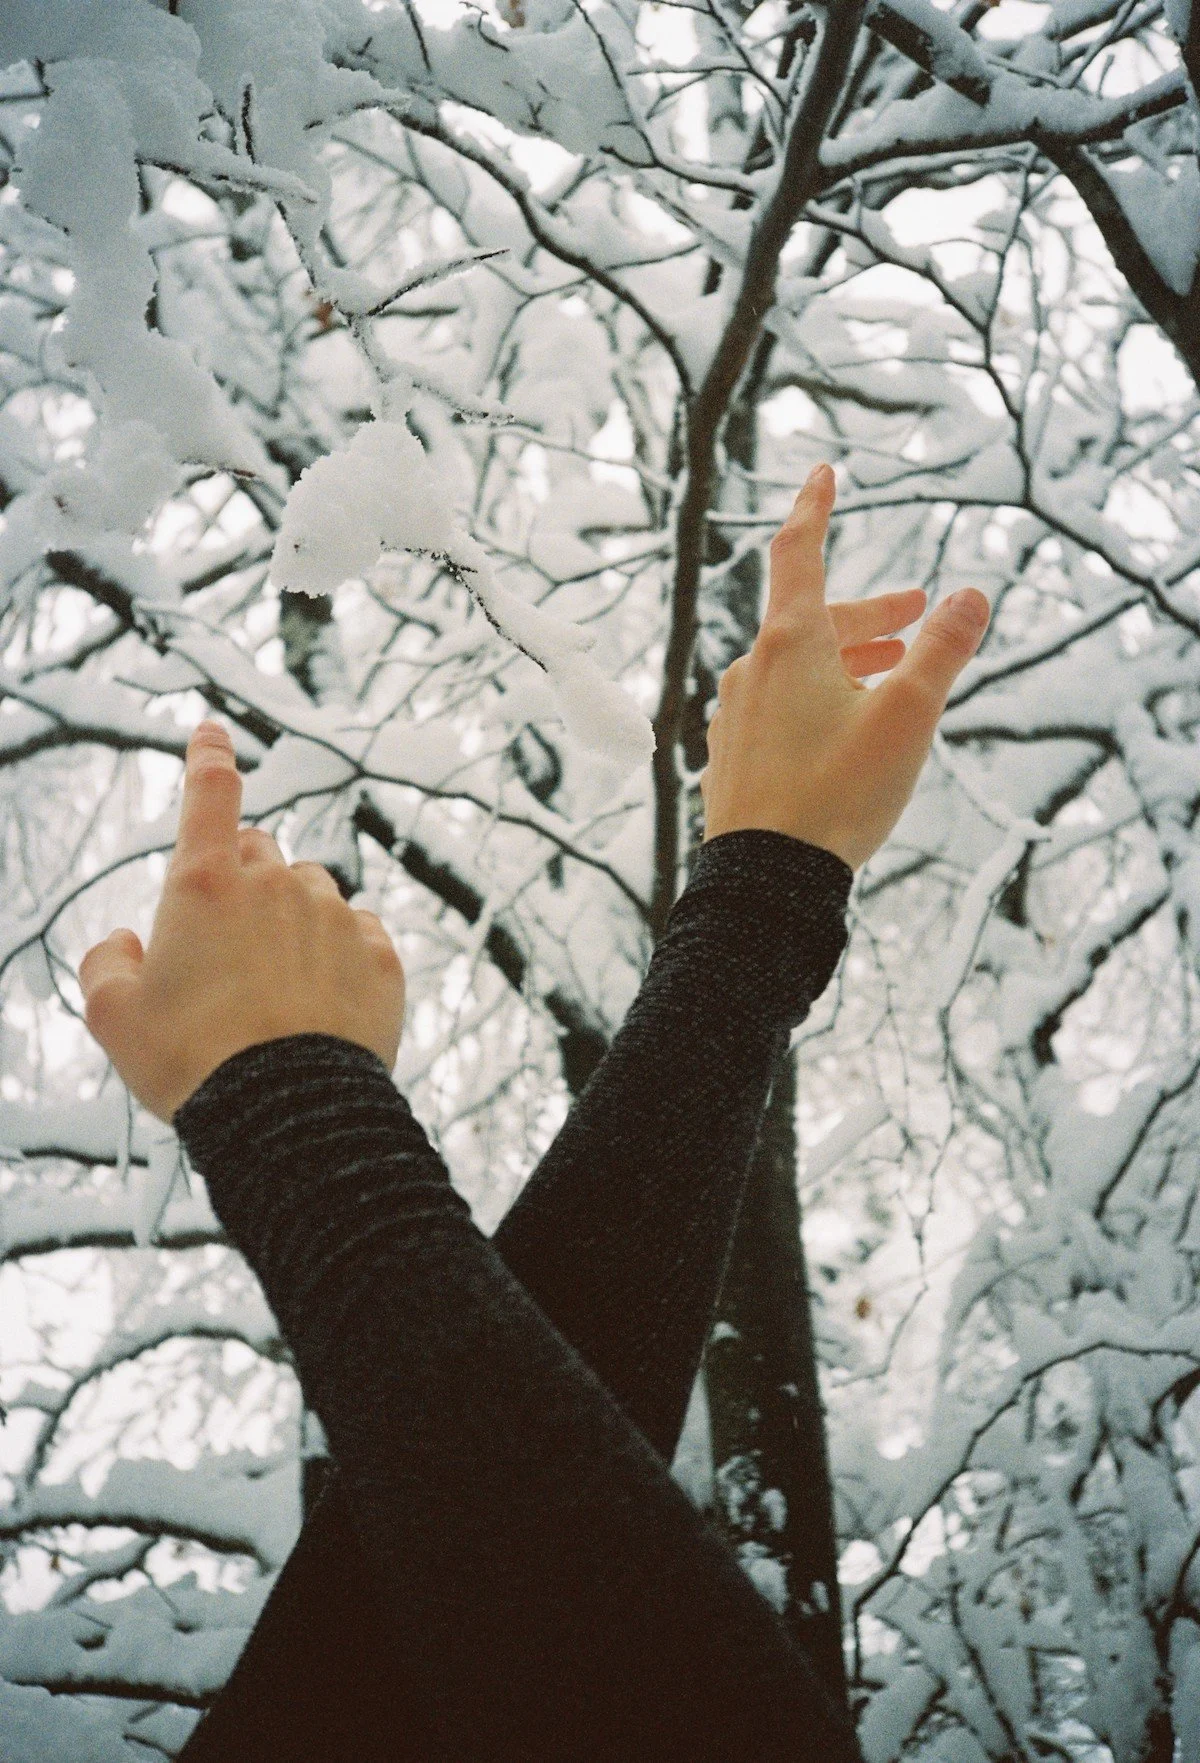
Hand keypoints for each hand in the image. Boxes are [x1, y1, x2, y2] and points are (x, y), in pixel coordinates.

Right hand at [78, 722, 405, 1123]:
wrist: (288, 1115)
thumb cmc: (191, 1063)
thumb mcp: (114, 1018)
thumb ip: (107, 965)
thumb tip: (125, 941)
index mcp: (205, 884)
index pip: (210, 795)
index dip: (208, 759)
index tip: (213, 732)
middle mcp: (277, 884)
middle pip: (261, 854)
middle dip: (243, 883)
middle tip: (226, 949)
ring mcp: (337, 916)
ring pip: (313, 893)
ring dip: (294, 920)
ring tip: (274, 989)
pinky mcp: (381, 956)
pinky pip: (360, 933)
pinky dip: (340, 954)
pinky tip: (320, 1002)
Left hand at [700, 463, 990, 871]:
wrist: (765, 878)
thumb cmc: (837, 793)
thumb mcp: (908, 716)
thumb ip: (941, 651)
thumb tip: (970, 596)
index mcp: (789, 644)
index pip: (798, 553)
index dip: (814, 508)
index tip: (822, 474)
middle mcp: (750, 669)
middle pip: (812, 620)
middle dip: (869, 615)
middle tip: (917, 616)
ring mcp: (734, 714)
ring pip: (794, 668)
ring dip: (843, 660)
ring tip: (887, 675)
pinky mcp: (730, 755)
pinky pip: (776, 708)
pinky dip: (815, 700)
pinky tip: (840, 731)